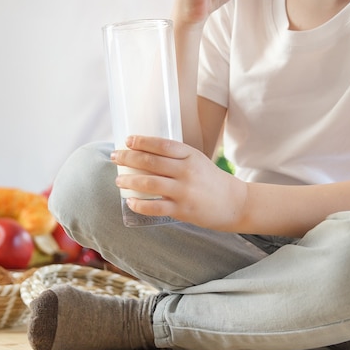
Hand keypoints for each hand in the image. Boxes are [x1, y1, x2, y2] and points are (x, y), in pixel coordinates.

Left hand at [111, 135, 246, 230]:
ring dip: (129, 180)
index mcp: (190, 155)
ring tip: (118, 180)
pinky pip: (155, 207)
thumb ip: (176, 157)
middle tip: (115, 157)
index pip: (162, 145)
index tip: (127, 140)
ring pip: (149, 183)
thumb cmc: (210, 180)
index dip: (142, 141)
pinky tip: (130, 202)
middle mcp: (186, 171)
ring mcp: (184, 191)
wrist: (234, 203)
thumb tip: (144, 154)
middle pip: (150, 162)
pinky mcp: (182, 210)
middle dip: (128, 158)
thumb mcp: (197, 161)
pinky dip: (139, 205)